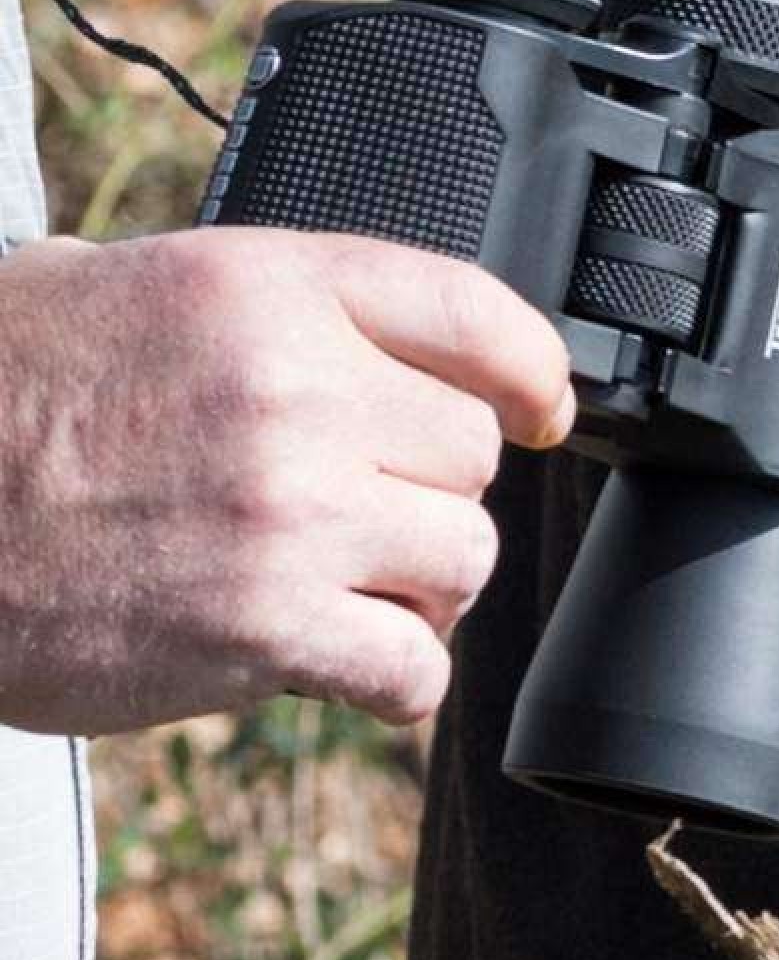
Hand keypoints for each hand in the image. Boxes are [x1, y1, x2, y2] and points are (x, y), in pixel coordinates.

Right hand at [0, 229, 572, 733]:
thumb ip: (296, 306)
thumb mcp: (155, 286)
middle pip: (474, 452)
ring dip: (425, 579)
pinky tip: (351, 657)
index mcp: (276, 287)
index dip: (533, 368)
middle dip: (433, 485)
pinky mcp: (263, 627)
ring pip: (465, 556)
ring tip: (355, 579)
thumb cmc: (22, 386)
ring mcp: (289, 512)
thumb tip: (412, 349)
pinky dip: (397, 673)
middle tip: (369, 503)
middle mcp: (298, 390)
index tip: (546, 408)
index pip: (473, 312)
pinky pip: (413, 665)